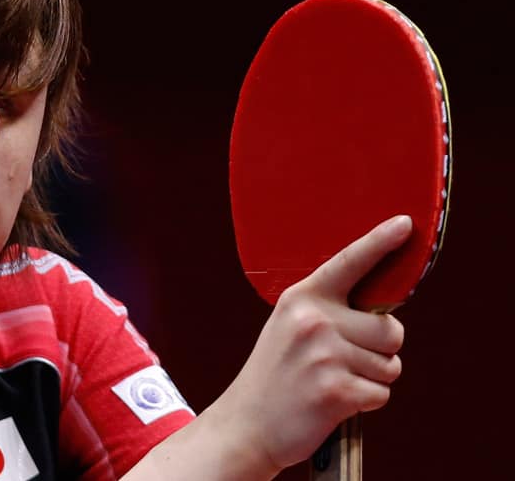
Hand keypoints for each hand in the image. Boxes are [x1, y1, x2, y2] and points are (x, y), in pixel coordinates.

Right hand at [223, 215, 410, 470]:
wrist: (246, 425)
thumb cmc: (276, 377)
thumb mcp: (290, 329)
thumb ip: (328, 312)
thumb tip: (383, 314)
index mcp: (301, 299)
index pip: (349, 263)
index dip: (379, 242)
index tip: (404, 224)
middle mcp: (313, 320)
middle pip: (391, 329)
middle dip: (381, 351)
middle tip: (342, 362)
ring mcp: (324, 355)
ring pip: (390, 365)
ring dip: (371, 380)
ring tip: (332, 382)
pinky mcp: (335, 390)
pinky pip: (382, 393)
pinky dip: (366, 404)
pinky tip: (334, 403)